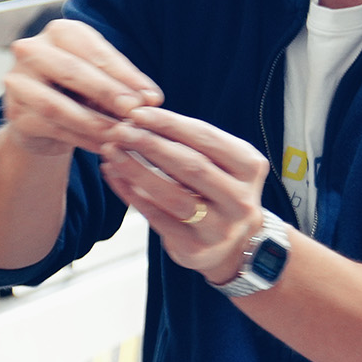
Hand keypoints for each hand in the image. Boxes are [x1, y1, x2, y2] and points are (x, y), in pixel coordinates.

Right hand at [0, 19, 161, 159]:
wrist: (45, 120)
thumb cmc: (82, 92)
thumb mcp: (104, 81)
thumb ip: (124, 86)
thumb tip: (151, 99)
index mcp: (60, 32)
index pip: (94, 51)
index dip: (125, 74)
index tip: (154, 97)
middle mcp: (31, 50)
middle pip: (72, 71)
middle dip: (108, 93)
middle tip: (136, 112)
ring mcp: (18, 82)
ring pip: (57, 105)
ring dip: (94, 122)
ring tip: (123, 134)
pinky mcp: (15, 114)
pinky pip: (51, 128)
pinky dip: (82, 139)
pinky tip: (105, 147)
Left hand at [101, 105, 267, 281]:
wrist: (234, 245)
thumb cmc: (219, 192)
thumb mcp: (221, 164)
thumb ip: (193, 143)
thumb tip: (142, 119)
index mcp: (249, 167)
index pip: (207, 138)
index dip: (170, 124)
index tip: (138, 113)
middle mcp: (240, 199)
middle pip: (191, 166)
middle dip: (151, 145)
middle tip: (120, 131)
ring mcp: (220, 228)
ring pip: (172, 195)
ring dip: (137, 170)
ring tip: (112, 152)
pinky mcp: (196, 249)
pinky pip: (157, 218)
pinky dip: (132, 195)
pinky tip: (115, 177)